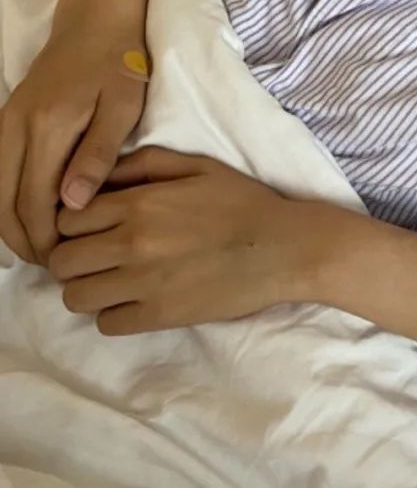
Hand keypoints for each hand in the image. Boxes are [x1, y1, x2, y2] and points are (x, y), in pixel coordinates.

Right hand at [0, 21, 149, 264]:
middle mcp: (15, 128)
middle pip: (3, 202)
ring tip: (39, 248)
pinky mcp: (6, 118)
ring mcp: (5, 122)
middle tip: (51, 264)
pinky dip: (4, 200)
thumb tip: (72, 205)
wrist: (95, 19)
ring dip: (9, 223)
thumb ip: (98, 155)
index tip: (63, 261)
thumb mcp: (122, 107)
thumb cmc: (118, 63)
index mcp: (46, 128)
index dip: (43, 238)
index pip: (32, 201)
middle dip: (23, 240)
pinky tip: (26, 216)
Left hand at [46, 146, 316, 334]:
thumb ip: (144, 163)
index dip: (73, 222)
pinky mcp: (159, 317)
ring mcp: (143, 285)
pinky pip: (106, 324)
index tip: (91, 225)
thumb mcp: (197, 166)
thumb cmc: (242, 202)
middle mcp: (132, 244)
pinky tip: (134, 299)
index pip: (67, 218)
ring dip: (87, 288)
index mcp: (139, 204)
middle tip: (96, 254)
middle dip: (73, 256)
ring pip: (75, 297)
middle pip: (62, 260)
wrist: (283, 247)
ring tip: (111, 280)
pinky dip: (112, 314)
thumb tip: (101, 172)